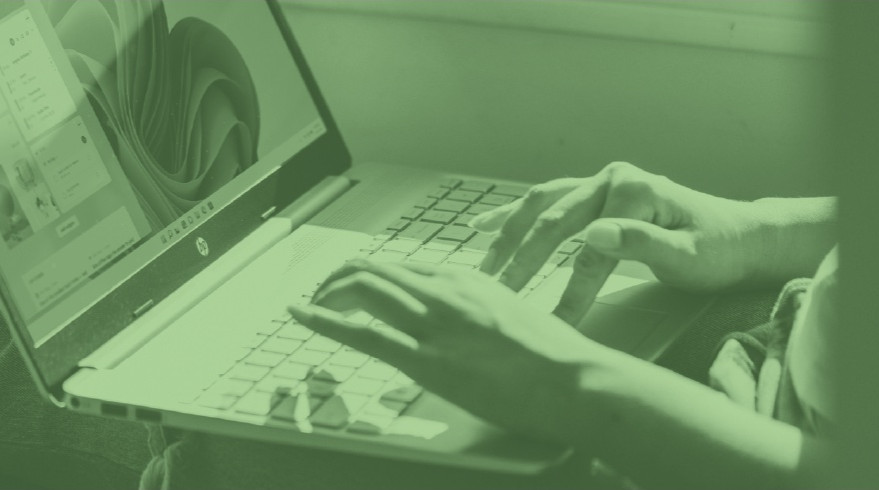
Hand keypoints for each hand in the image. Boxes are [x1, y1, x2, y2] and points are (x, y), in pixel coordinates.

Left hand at [288, 260, 603, 442]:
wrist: (575, 378)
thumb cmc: (554, 357)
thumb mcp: (513, 316)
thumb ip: (479, 313)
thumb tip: (461, 325)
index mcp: (466, 278)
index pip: (401, 266)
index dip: (367, 275)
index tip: (351, 286)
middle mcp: (445, 291)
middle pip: (373, 269)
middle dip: (337, 280)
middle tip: (319, 295)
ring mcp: (434, 323)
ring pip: (362, 288)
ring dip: (327, 294)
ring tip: (309, 304)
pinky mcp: (428, 359)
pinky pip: (363, 332)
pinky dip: (323, 319)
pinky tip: (303, 314)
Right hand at [470, 161, 768, 323]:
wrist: (740, 236)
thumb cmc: (718, 251)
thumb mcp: (690, 256)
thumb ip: (642, 244)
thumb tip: (594, 236)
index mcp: (635, 192)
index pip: (589, 249)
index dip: (568, 290)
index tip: (549, 324)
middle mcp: (613, 179)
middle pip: (554, 222)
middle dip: (523, 263)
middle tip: (499, 298)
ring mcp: (601, 182)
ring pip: (540, 206)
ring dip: (508, 236)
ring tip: (484, 270)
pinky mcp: (595, 192)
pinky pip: (545, 199)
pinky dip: (512, 213)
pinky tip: (481, 225)